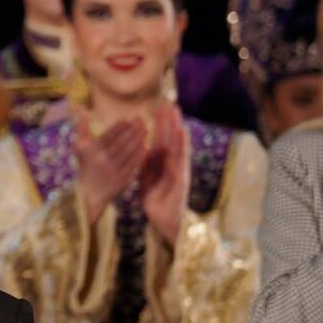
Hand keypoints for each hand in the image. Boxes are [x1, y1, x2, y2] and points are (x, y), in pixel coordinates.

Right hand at [72, 111, 147, 223]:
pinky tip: (147, 145)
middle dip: (132, 130)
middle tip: (142, 119)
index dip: (120, 126)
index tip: (130, 117)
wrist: (89, 193)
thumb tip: (80, 108)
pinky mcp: (122, 180)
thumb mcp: (80, 147)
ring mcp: (112, 171)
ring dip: (139, 139)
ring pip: (129, 152)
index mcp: (90, 151)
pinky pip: (134, 164)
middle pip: (120, 142)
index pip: (108, 135)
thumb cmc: (86, 164)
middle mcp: (100, 161)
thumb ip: (82, 127)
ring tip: (146, 129)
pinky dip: (141, 154)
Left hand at [139, 103, 191, 245]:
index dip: (160, 124)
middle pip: (172, 139)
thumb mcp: (147, 175)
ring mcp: (179, 169)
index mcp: (163, 162)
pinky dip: (182, 147)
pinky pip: (181, 161)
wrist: (164, 219)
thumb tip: (141, 146)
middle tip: (168, 103)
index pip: (162, 139)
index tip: (157, 107)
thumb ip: (146, 161)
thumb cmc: (156, 196)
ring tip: (176, 115)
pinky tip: (182, 135)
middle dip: (170, 122)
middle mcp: (173, 162)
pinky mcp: (181, 179)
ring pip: (179, 147)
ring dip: (178, 131)